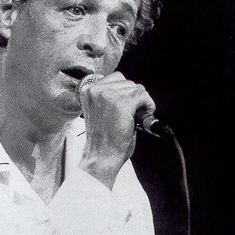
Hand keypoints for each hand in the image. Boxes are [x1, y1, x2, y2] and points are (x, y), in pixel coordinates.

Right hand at [77, 72, 154, 188]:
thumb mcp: (100, 111)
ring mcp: (109, 94)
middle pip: (127, 82)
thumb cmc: (102, 139)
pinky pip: (143, 96)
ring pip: (137, 88)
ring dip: (140, 102)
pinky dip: (147, 106)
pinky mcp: (123, 102)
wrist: (101, 156)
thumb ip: (110, 97)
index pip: (115, 78)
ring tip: (134, 118)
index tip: (125, 106)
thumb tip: (131, 88)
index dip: (124, 92)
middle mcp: (96, 89)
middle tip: (131, 115)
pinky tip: (141, 118)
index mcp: (87, 90)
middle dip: (133, 97)